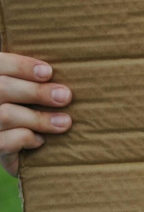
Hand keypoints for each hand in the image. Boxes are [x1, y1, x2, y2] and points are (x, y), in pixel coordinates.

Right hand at [0, 53, 71, 176]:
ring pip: (6, 115)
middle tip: (65, 96)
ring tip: (64, 122)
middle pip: (3, 88)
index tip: (49, 72)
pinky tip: (40, 140)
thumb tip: (68, 75)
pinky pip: (5, 142)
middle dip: (37, 92)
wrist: (10, 145)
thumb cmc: (23, 108)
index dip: (22, 66)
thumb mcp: (25, 91)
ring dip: (40, 119)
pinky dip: (26, 139)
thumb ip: (35, 80)